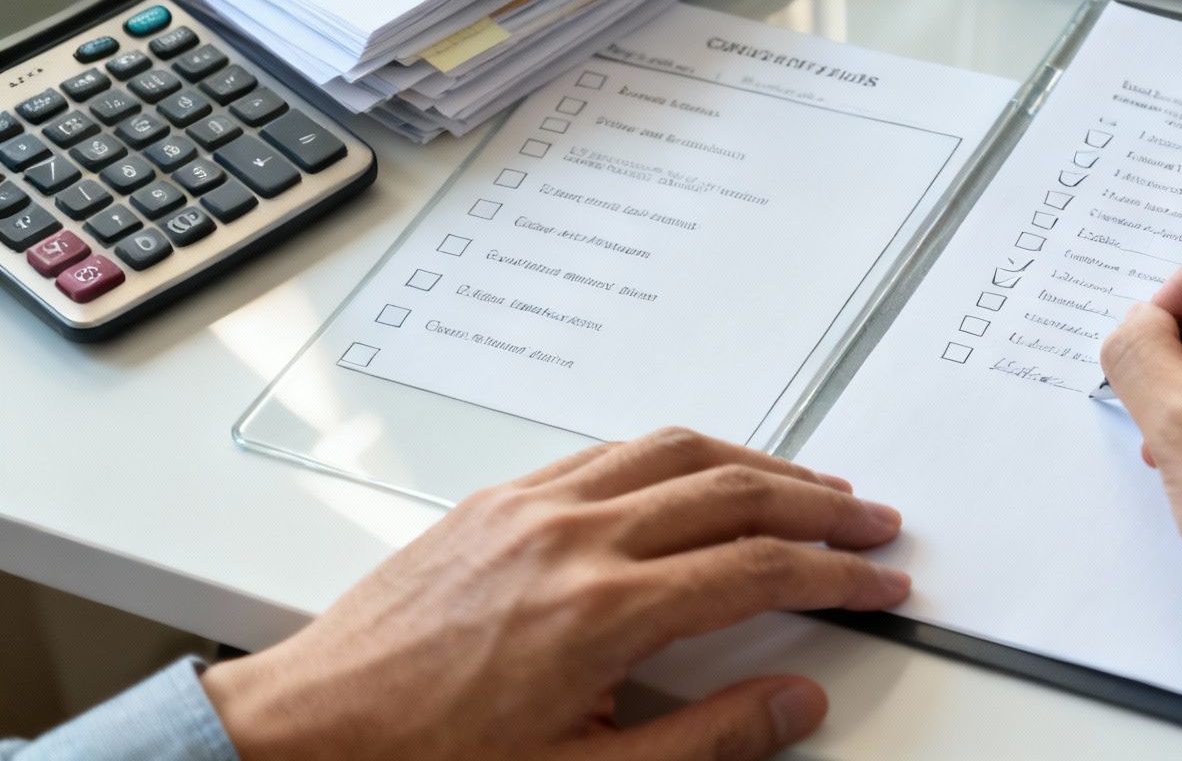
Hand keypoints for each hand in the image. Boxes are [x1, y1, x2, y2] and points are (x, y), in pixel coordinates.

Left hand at [201, 428, 908, 760]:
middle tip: (871, 521)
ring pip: (674, 449)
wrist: (303, 736)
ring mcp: (531, 507)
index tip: (878, 583)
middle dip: (818, 504)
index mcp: (600, 611)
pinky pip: (610, 451)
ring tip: (807, 485)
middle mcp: (571, 538)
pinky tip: (697, 472)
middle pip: (732, 491)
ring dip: (756, 462)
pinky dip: (676, 453)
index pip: (757, 570)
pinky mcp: (497, 500)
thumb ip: (705, 738)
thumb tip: (793, 704)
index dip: (836, 575)